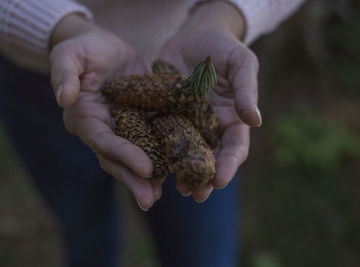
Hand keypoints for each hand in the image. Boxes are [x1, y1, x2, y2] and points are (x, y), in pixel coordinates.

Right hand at [49, 14, 161, 210]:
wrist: (102, 47)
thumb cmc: (83, 49)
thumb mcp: (69, 54)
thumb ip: (63, 73)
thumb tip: (63, 98)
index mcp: (84, 118)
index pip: (103, 141)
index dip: (123, 155)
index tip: (145, 168)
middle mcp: (103, 129)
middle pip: (117, 159)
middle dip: (134, 179)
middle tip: (150, 200)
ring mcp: (122, 128)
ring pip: (136, 156)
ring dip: (148, 177)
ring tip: (164, 194)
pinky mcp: (140, 121)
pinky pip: (152, 140)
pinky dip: (163, 155)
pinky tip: (177, 168)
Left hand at [158, 2, 261, 201]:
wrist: (194, 35)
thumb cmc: (223, 47)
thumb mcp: (241, 63)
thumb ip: (246, 90)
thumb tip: (256, 120)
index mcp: (230, 118)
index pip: (234, 147)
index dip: (228, 164)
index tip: (220, 179)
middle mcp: (208, 126)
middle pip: (208, 158)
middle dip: (203, 177)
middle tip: (197, 195)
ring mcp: (185, 122)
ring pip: (184, 153)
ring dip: (181, 172)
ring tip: (176, 189)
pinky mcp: (163, 114)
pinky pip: (160, 135)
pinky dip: (157, 151)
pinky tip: (151, 163)